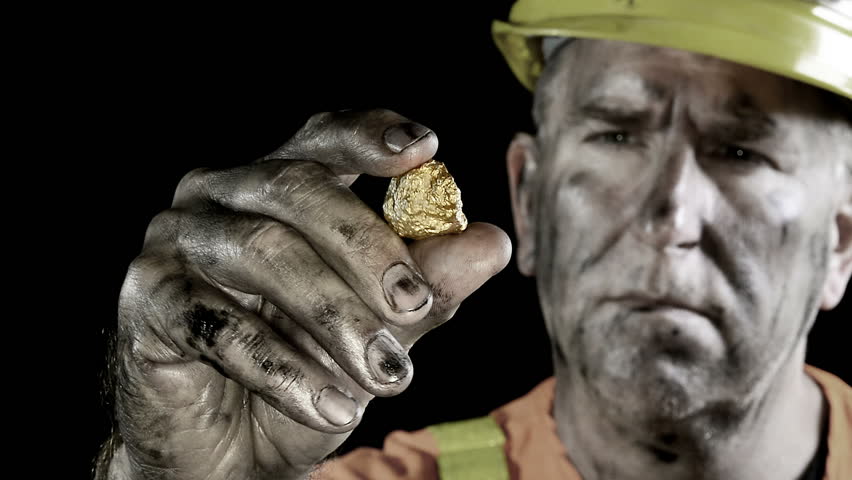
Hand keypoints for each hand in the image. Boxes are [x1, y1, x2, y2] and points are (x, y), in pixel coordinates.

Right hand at [107, 109, 510, 478]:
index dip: (370, 135)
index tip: (426, 148)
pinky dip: (283, 368)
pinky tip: (332, 408)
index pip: (323, 138)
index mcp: (278, 186)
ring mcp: (177, 239)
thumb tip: (492, 243)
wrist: (228, 453)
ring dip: (335, 317)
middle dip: (368, 248)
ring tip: (385, 376)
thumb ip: (426, 287)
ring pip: (264, 250)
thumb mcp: (376, 333)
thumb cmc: (305, 375)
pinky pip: (218, 323)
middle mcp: (222, 194)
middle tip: (416, 307)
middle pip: (298, 188)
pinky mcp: (148, 297)